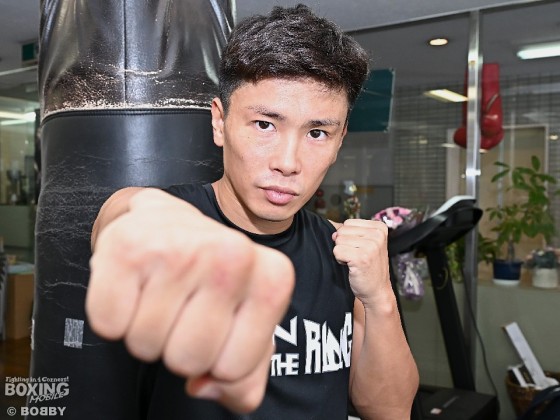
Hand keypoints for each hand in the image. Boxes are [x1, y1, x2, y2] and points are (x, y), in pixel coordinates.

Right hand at [86, 188, 294, 411]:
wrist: (166, 222)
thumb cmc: (210, 278)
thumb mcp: (246, 326)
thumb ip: (244, 378)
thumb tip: (203, 387)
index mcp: (273, 279)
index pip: (235, 370)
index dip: (217, 360)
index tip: (215, 323)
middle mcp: (234, 255)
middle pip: (188, 361)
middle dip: (178, 347)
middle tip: (182, 309)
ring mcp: (181, 248)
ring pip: (145, 346)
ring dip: (146, 331)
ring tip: (160, 294)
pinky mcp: (129, 246)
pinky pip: (108, 325)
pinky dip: (114, 316)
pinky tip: (135, 285)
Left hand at [332, 219, 389, 305]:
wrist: (377, 291)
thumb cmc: (370, 267)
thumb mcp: (366, 243)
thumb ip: (350, 231)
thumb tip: (331, 225)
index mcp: (379, 227)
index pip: (348, 223)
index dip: (348, 237)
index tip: (359, 248)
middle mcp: (377, 234)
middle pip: (342, 231)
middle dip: (344, 244)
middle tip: (356, 256)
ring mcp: (371, 246)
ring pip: (338, 241)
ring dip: (342, 253)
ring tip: (355, 261)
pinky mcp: (361, 257)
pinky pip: (337, 251)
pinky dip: (340, 260)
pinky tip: (351, 266)